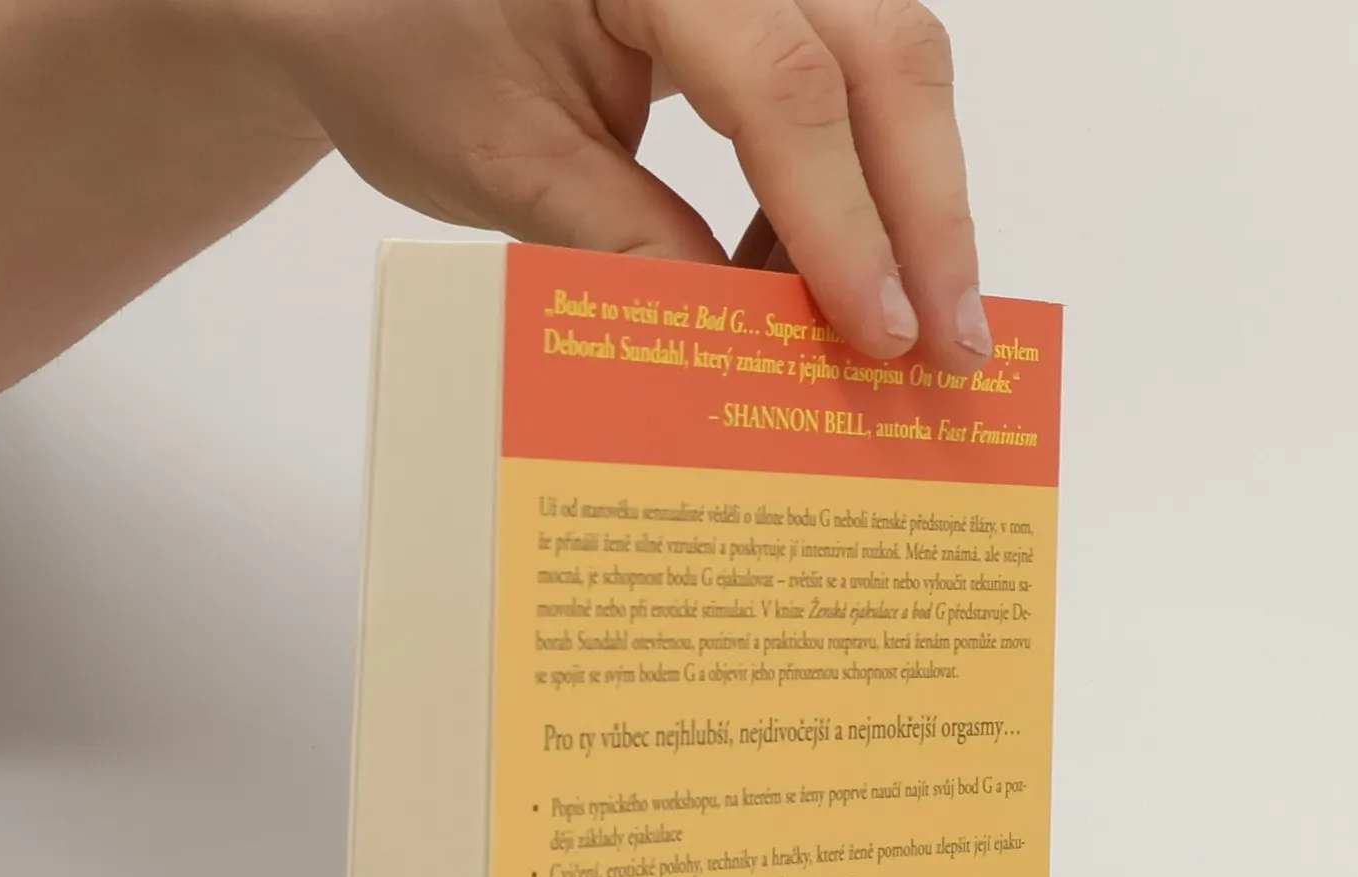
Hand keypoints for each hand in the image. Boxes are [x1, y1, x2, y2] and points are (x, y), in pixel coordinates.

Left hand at [271, 0, 989, 367]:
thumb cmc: (404, 51)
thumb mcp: (506, 163)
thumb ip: (632, 244)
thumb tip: (756, 342)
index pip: (783, 82)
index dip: (844, 221)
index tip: (883, 333)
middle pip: (880, 50)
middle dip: (926, 209)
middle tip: (953, 345)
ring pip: (885, 57)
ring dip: (902, 200)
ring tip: (890, 330)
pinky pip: (844, 73)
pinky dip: (848, 181)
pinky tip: (817, 275)